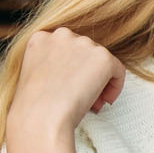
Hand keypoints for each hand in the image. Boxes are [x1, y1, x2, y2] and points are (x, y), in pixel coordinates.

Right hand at [8, 27, 125, 140]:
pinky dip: (115, 87)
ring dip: (99, 82)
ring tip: (92, 104)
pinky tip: (105, 101)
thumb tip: (77, 71)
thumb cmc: (35, 106)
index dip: (71, 71)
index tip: (69, 88)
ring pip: (101, 62)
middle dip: (86, 75)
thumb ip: (53, 64)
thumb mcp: (36, 76)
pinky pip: (118, 71)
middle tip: (84, 99)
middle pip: (85, 53)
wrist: (40, 117)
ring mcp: (83, 43)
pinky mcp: (102, 57)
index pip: (66, 49)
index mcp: (41, 38)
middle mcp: (62, 35)